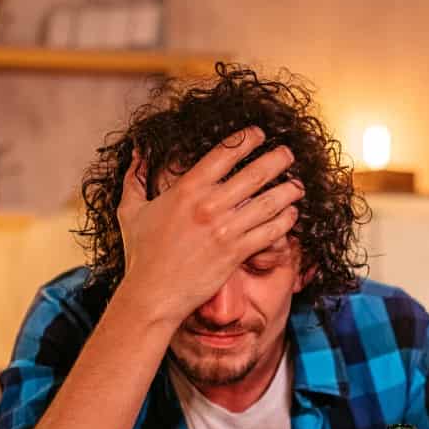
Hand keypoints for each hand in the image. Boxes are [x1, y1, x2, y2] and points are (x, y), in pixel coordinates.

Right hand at [113, 126, 303, 324]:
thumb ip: (135, 179)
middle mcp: (210, 205)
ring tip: (298, 185)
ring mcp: (226, 229)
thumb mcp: (131, 211)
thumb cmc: (141, 254)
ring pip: (269, 202)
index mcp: (187, 189)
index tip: (258, 134)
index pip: (224, 153)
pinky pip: (270, 232)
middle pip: (255, 173)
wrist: (153, 294)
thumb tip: (138, 153)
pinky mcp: (236, 252)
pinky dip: (285, 221)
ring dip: (288, 190)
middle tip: (288, 154)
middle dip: (277, 159)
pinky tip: (291, 214)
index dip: (246, 139)